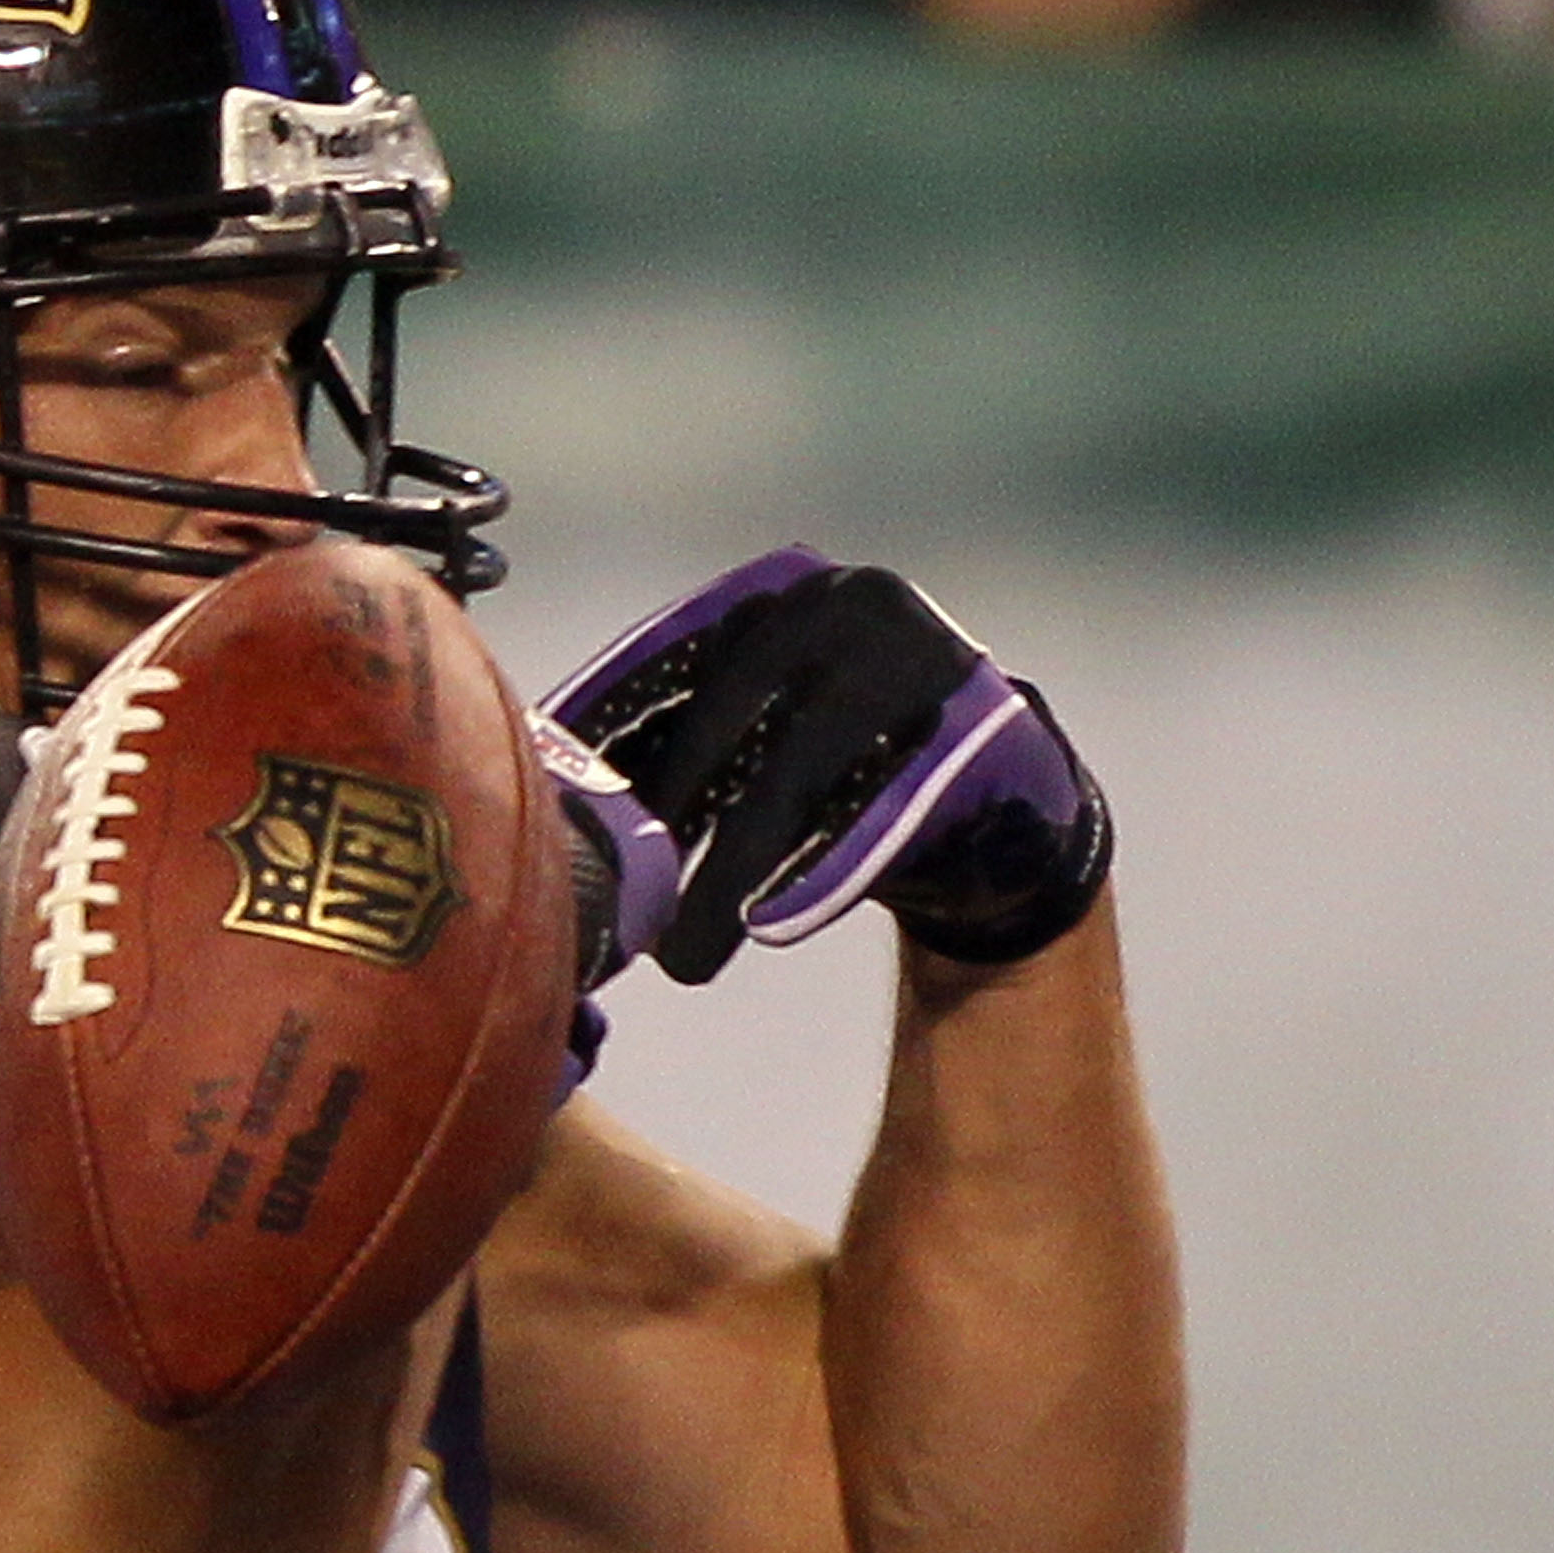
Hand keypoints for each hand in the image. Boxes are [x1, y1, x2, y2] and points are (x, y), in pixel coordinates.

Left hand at [545, 551, 1109, 984]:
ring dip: (728, 878)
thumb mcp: (763, 727)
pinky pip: (872, 820)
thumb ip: (683, 733)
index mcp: (776, 596)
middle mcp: (842, 608)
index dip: (602, 741)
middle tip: (619, 912)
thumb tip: (551, 787)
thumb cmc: (847, 768)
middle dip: (663, 826)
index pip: (664, 669)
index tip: (552, 812)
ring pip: (790, 785)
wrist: (1002, 802)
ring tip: (684, 956)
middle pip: (721, 726)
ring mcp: (912, 662)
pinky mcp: (970, 737)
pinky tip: (767, 926)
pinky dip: (816, 878)